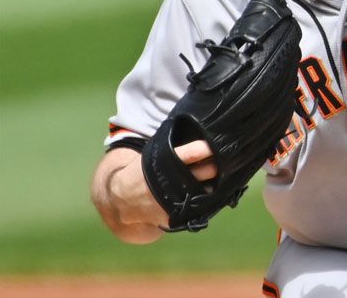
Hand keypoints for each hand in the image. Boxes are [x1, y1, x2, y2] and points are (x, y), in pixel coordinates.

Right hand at [94, 140, 217, 239]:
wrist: (120, 199)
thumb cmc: (141, 172)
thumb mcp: (152, 155)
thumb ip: (172, 147)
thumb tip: (197, 130)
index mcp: (163, 163)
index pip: (188, 154)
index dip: (203, 149)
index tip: (214, 145)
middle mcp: (168, 182)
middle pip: (204, 172)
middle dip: (217, 166)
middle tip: (226, 160)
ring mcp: (171, 201)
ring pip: (205, 191)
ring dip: (214, 184)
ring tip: (221, 177)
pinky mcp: (173, 216)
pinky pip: (197, 208)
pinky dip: (206, 201)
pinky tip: (211, 194)